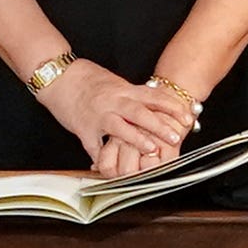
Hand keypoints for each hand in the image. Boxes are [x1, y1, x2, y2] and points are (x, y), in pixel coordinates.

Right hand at [37, 57, 193, 169]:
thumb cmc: (87, 78)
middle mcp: (113, 101)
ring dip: (137, 140)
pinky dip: (104, 160)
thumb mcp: (115, 82)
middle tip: (175, 136)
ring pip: (120, 128)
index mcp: (123, 89)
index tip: (187, 117)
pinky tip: (112, 171)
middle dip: (159, 126)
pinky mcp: (83, 128)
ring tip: (152, 150)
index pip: (152, 97)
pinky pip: (95, 146)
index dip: (171, 107)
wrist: (60, 76)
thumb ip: (132, 95)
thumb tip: (153, 102)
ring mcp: (98, 115)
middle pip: (140, 113)